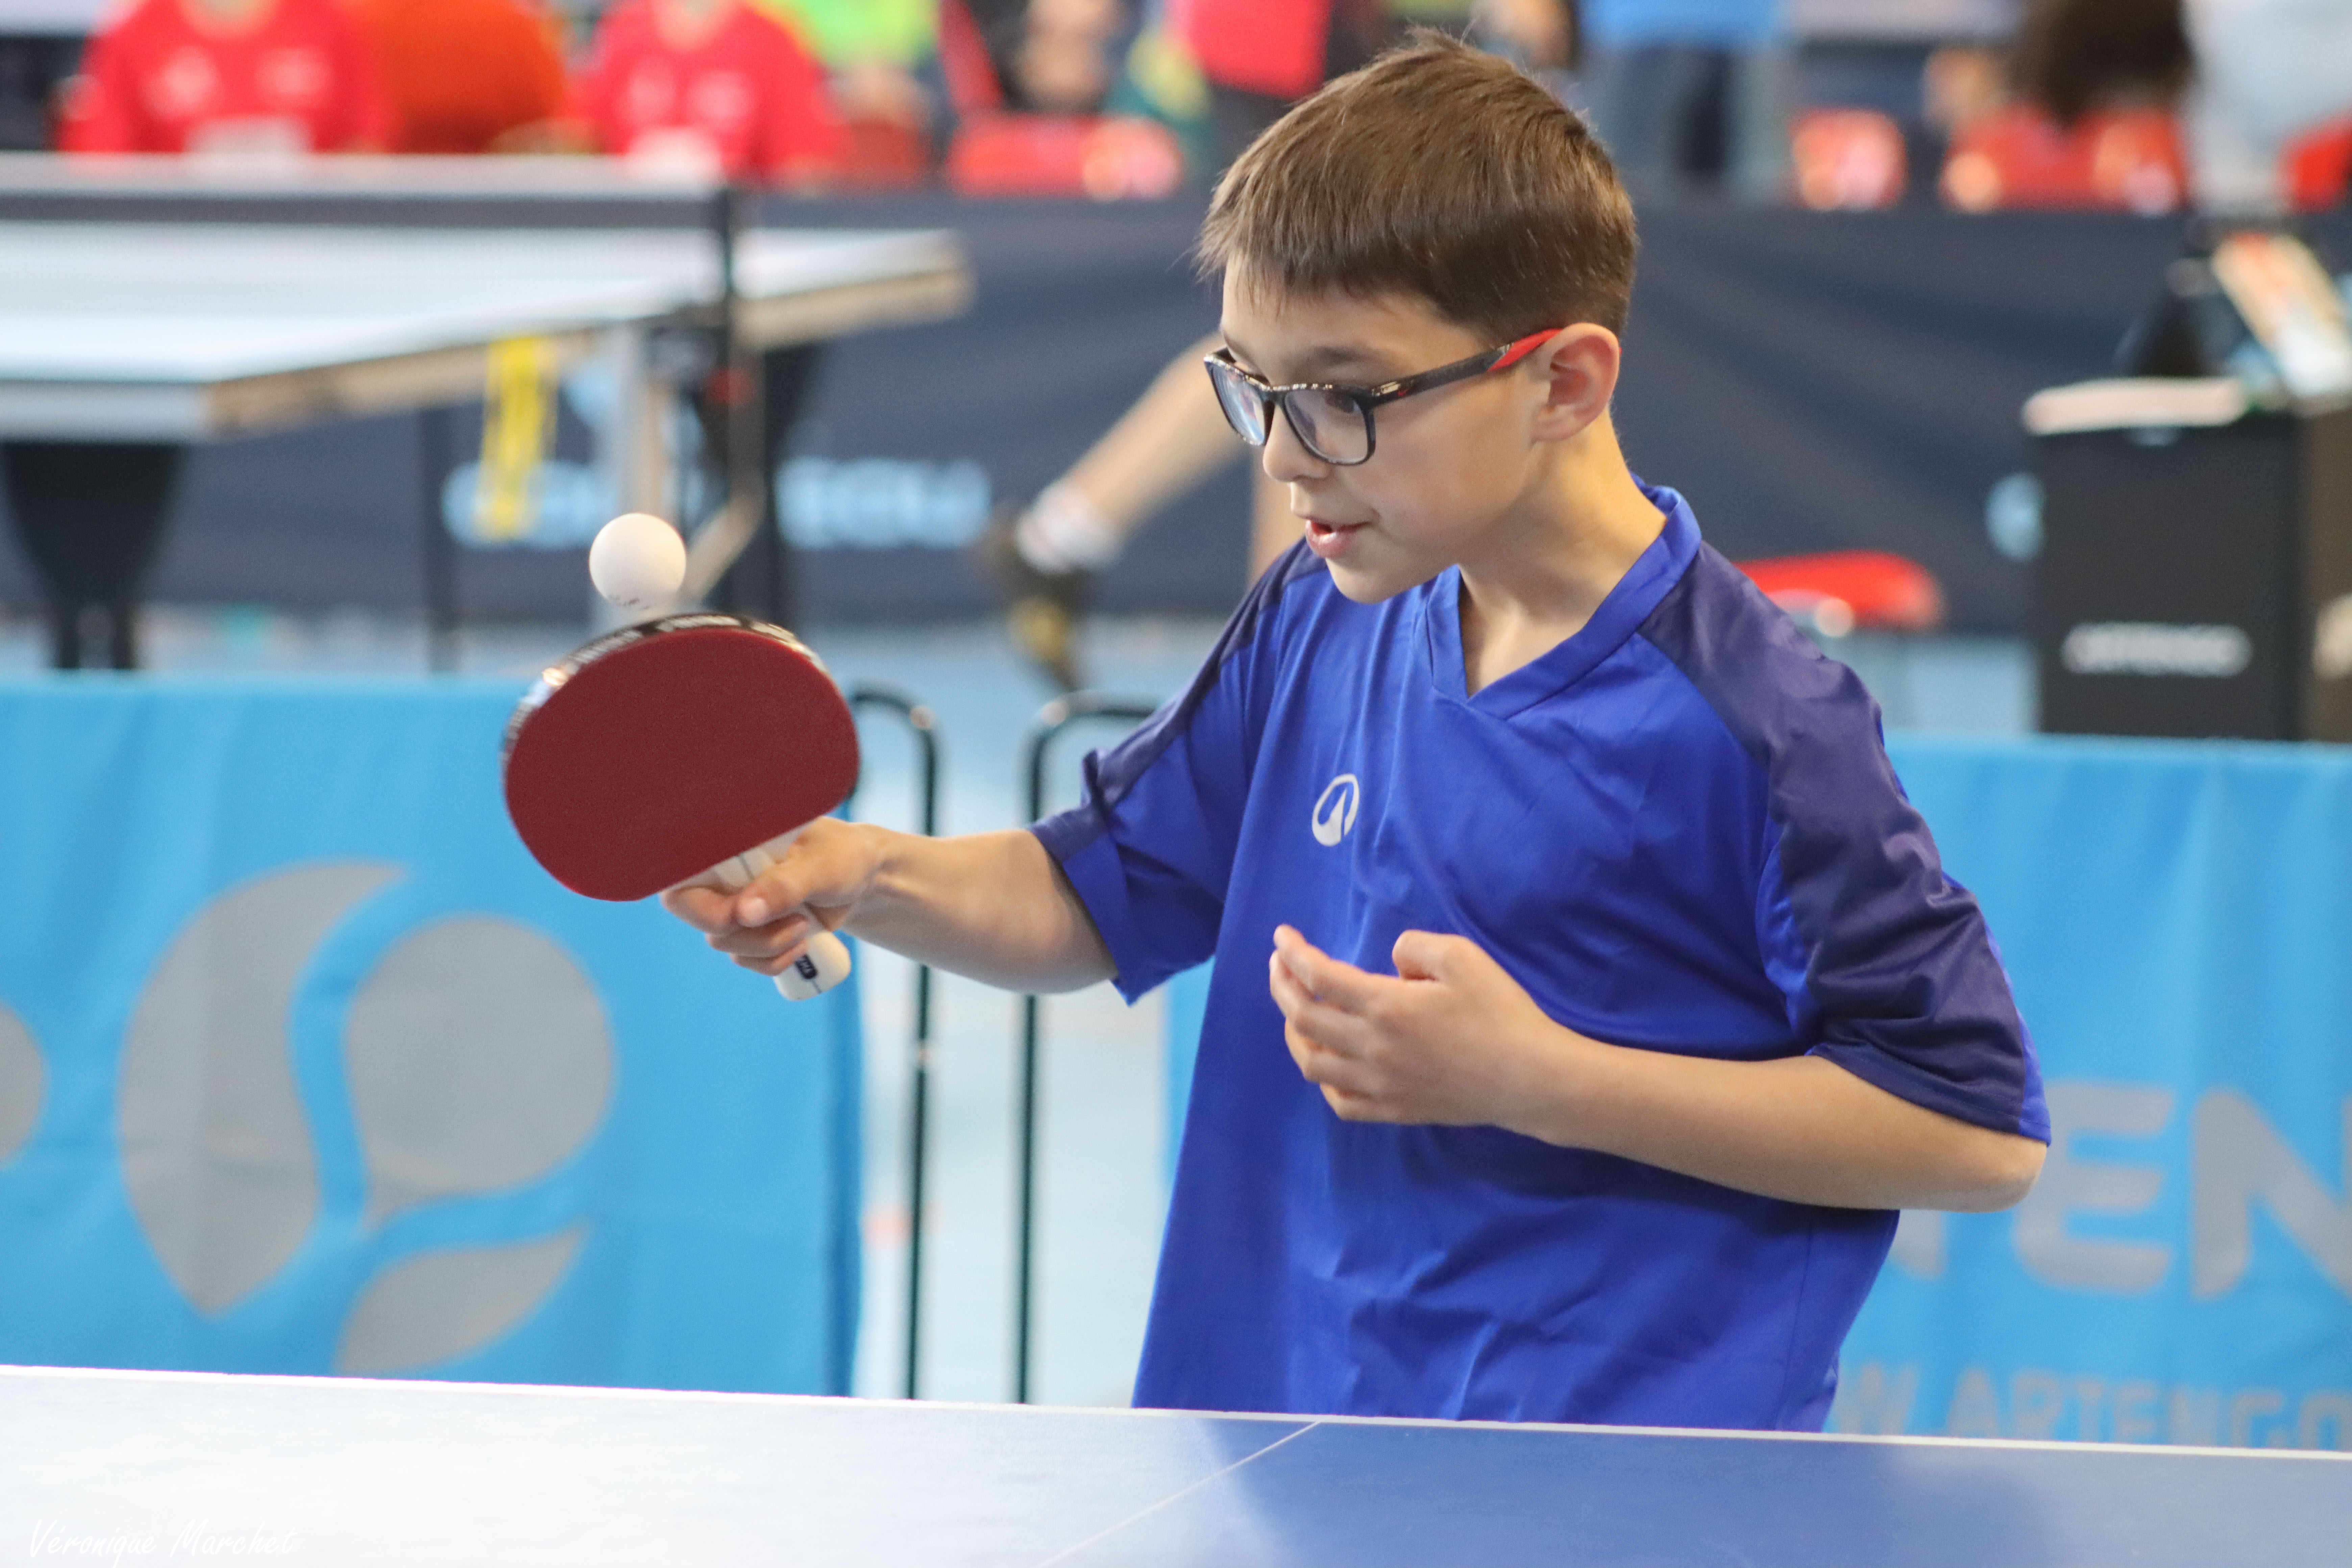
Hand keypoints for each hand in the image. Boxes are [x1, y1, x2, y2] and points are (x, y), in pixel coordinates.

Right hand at [660, 817, 878, 979]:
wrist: (864, 876)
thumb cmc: (843, 856)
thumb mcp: (820, 866)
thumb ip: (784, 885)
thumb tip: (743, 913)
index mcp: (728, 844)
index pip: (680, 879)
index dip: (702, 908)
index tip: (745, 915)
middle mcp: (723, 874)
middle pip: (704, 921)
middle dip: (751, 935)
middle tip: (796, 924)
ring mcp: (735, 903)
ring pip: (725, 944)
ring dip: (768, 948)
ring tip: (805, 927)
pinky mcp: (751, 928)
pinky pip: (745, 959)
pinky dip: (773, 961)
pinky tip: (801, 946)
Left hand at [1265, 924, 1580, 1130]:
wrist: (1531, 1079)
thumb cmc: (1501, 1013)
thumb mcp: (1463, 957)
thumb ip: (1415, 947)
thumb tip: (1391, 962)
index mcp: (1386, 1007)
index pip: (1319, 978)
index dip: (1292, 954)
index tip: (1281, 937)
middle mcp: (1373, 1049)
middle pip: (1303, 1020)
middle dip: (1282, 987)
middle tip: (1280, 966)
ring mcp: (1381, 1085)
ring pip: (1313, 1065)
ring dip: (1294, 1034)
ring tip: (1296, 1012)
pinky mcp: (1396, 1110)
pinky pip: (1342, 1103)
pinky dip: (1324, 1080)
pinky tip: (1328, 1062)